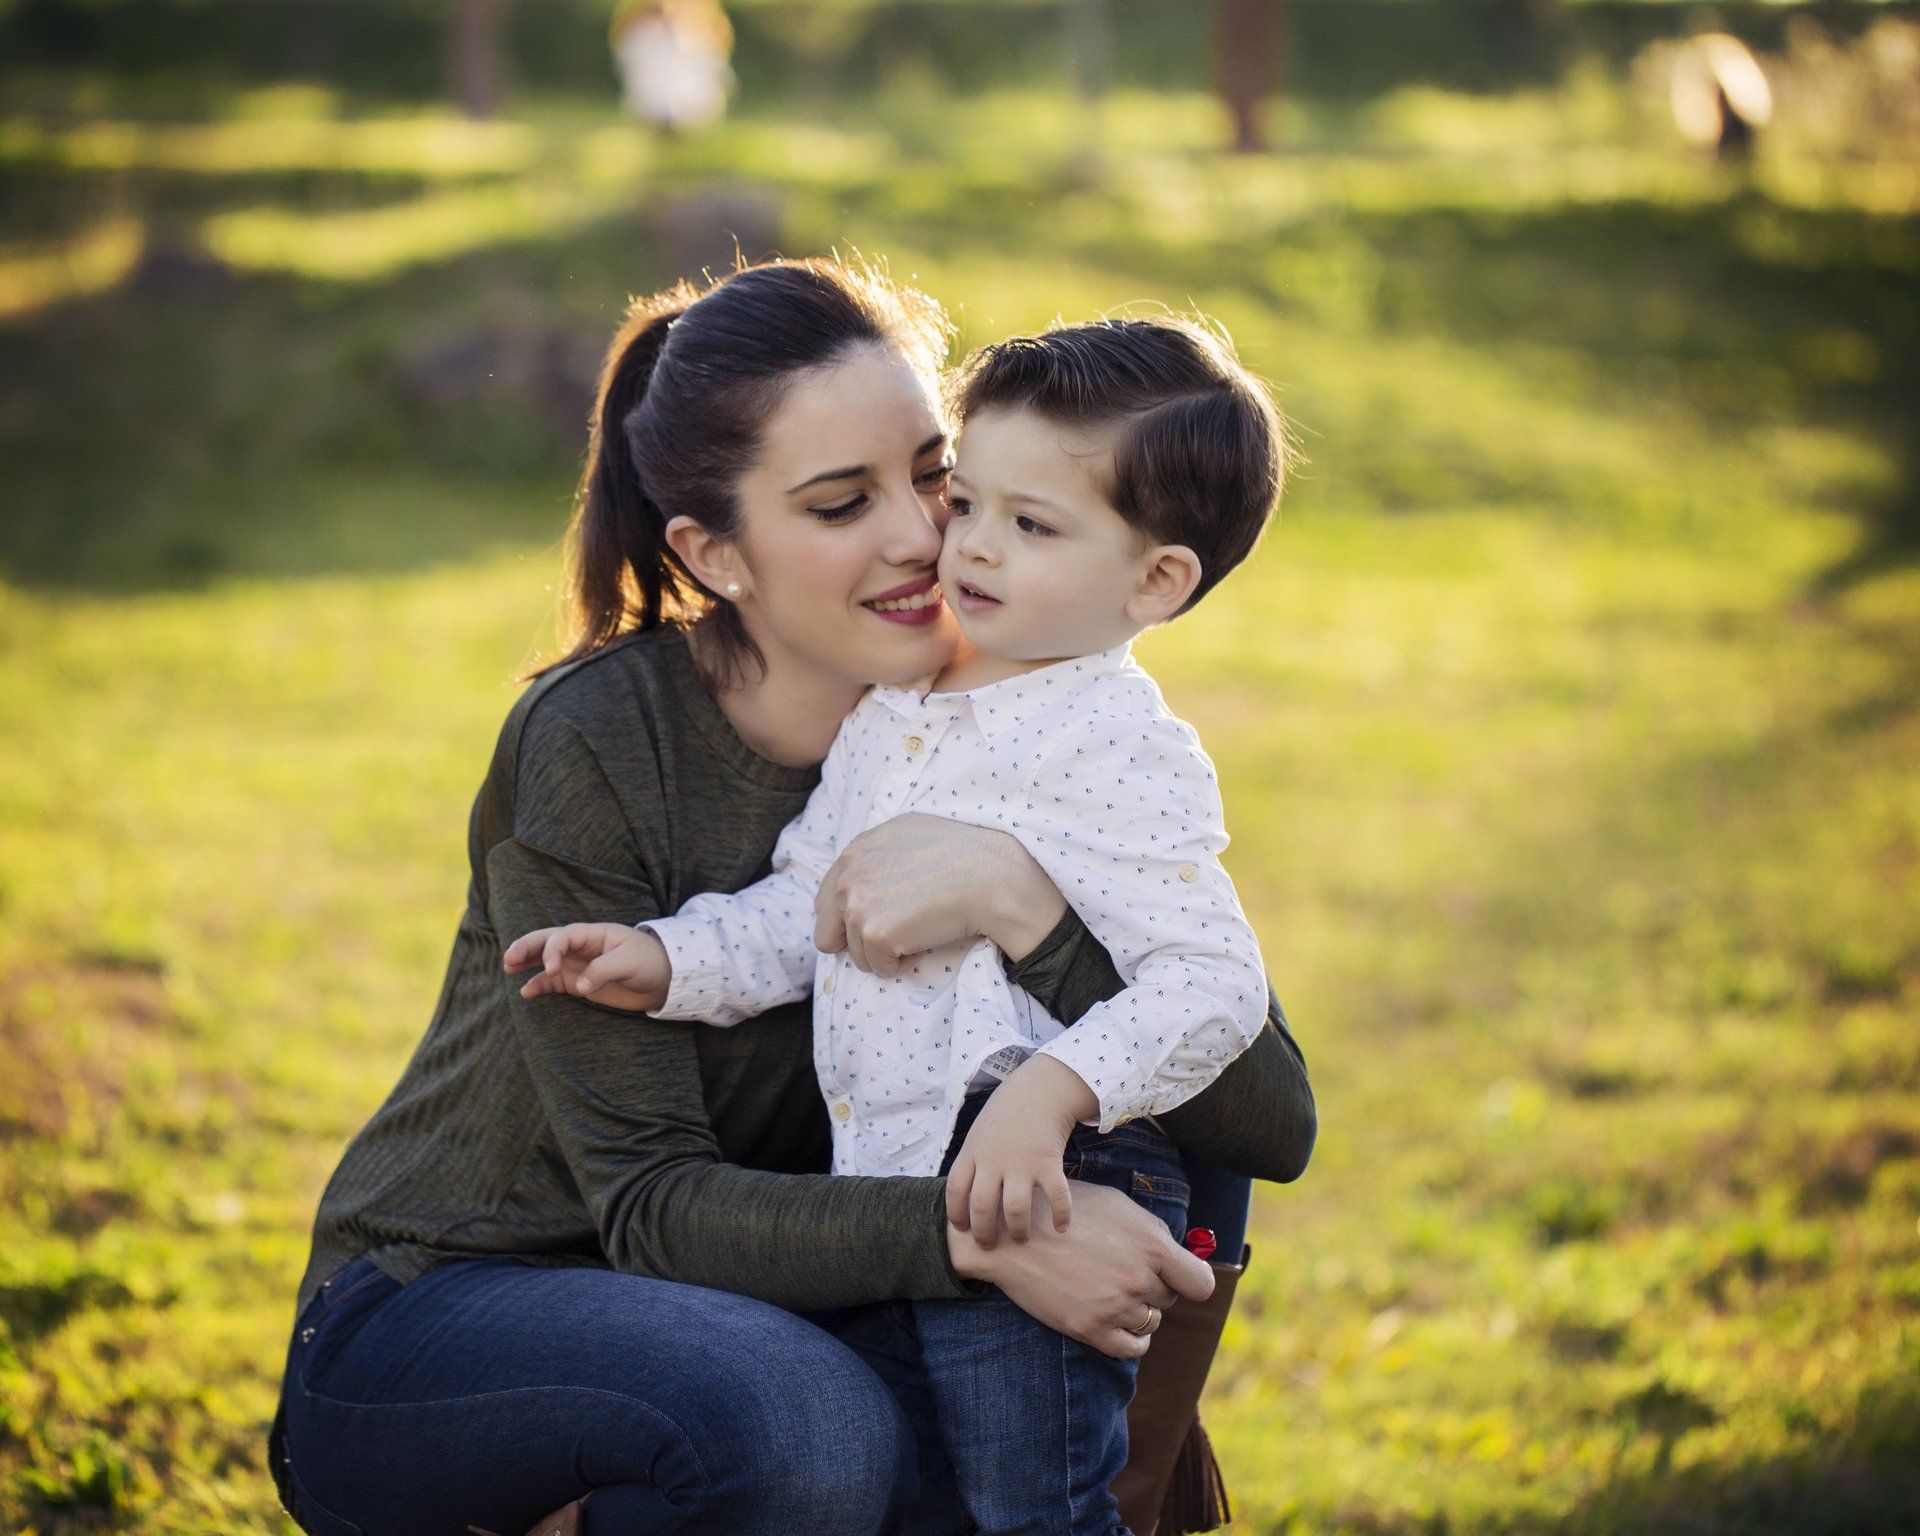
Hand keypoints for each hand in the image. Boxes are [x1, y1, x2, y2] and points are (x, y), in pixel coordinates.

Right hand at [501, 923, 670, 1012]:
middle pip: (547, 941)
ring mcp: (577, 964)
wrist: (662, 980)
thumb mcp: (630, 962)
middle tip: (509, 958)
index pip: (563, 936)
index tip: (550, 969)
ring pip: (545, 960)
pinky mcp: (577, 983)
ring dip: (526, 962)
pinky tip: (526, 992)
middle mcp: (581, 947)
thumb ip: (605, 970)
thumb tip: (580, 984)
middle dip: (527, 947)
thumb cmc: (650, 963)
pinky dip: (538, 986)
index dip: (552, 950)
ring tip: (508, 968)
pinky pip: (552, 983)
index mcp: (593, 935)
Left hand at [812, 814, 1068, 977]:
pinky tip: (924, 942)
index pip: (828, 899)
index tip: (875, 924)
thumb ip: (876, 855)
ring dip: (885, 953)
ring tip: (919, 932)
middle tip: (893, 936)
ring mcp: (857, 905)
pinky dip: (901, 964)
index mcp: (855, 850)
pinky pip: (878, 968)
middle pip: (828, 933)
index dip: (850, 919)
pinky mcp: (874, 933)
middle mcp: (848, 874)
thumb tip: (858, 883)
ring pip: (856, 955)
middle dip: (857, 941)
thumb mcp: (910, 834)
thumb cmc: (963, 853)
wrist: (990, 876)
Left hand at [945, 1055, 1098, 1244]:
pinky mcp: (1048, 1162)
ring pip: (1015, 1209)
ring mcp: (1021, 1161)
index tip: (963, 1229)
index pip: (955, 1190)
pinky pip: (1056, 1196)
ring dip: (1018, 1230)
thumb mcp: (979, 1132)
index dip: (956, 1214)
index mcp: (973, 1152)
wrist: (1040, 1088)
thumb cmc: (1007, 1114)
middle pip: (982, 1207)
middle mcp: (994, 1159)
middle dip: (984, 1233)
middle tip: (990, 1245)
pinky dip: (1061, 1215)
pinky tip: (1062, 1227)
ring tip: (1021, 1238)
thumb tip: (964, 1196)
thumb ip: (973, 1162)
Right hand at [947, 1182, 1213, 1360]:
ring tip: (1111, 1289)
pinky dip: (1132, 1339)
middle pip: (1169, 1299)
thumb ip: (1152, 1230)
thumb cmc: (1067, 1211)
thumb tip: (1178, 1252)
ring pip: (1150, 1321)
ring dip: (1138, 1309)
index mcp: (1151, 1246)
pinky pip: (1131, 1348)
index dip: (1192, 1281)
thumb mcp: (1117, 1204)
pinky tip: (1121, 1322)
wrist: (1014, 1233)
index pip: (1200, 1283)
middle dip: (1154, 1286)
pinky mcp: (1090, 1329)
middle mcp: (1138, 1279)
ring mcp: (1114, 1307)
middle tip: (1123, 1270)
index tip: (1180, 1278)